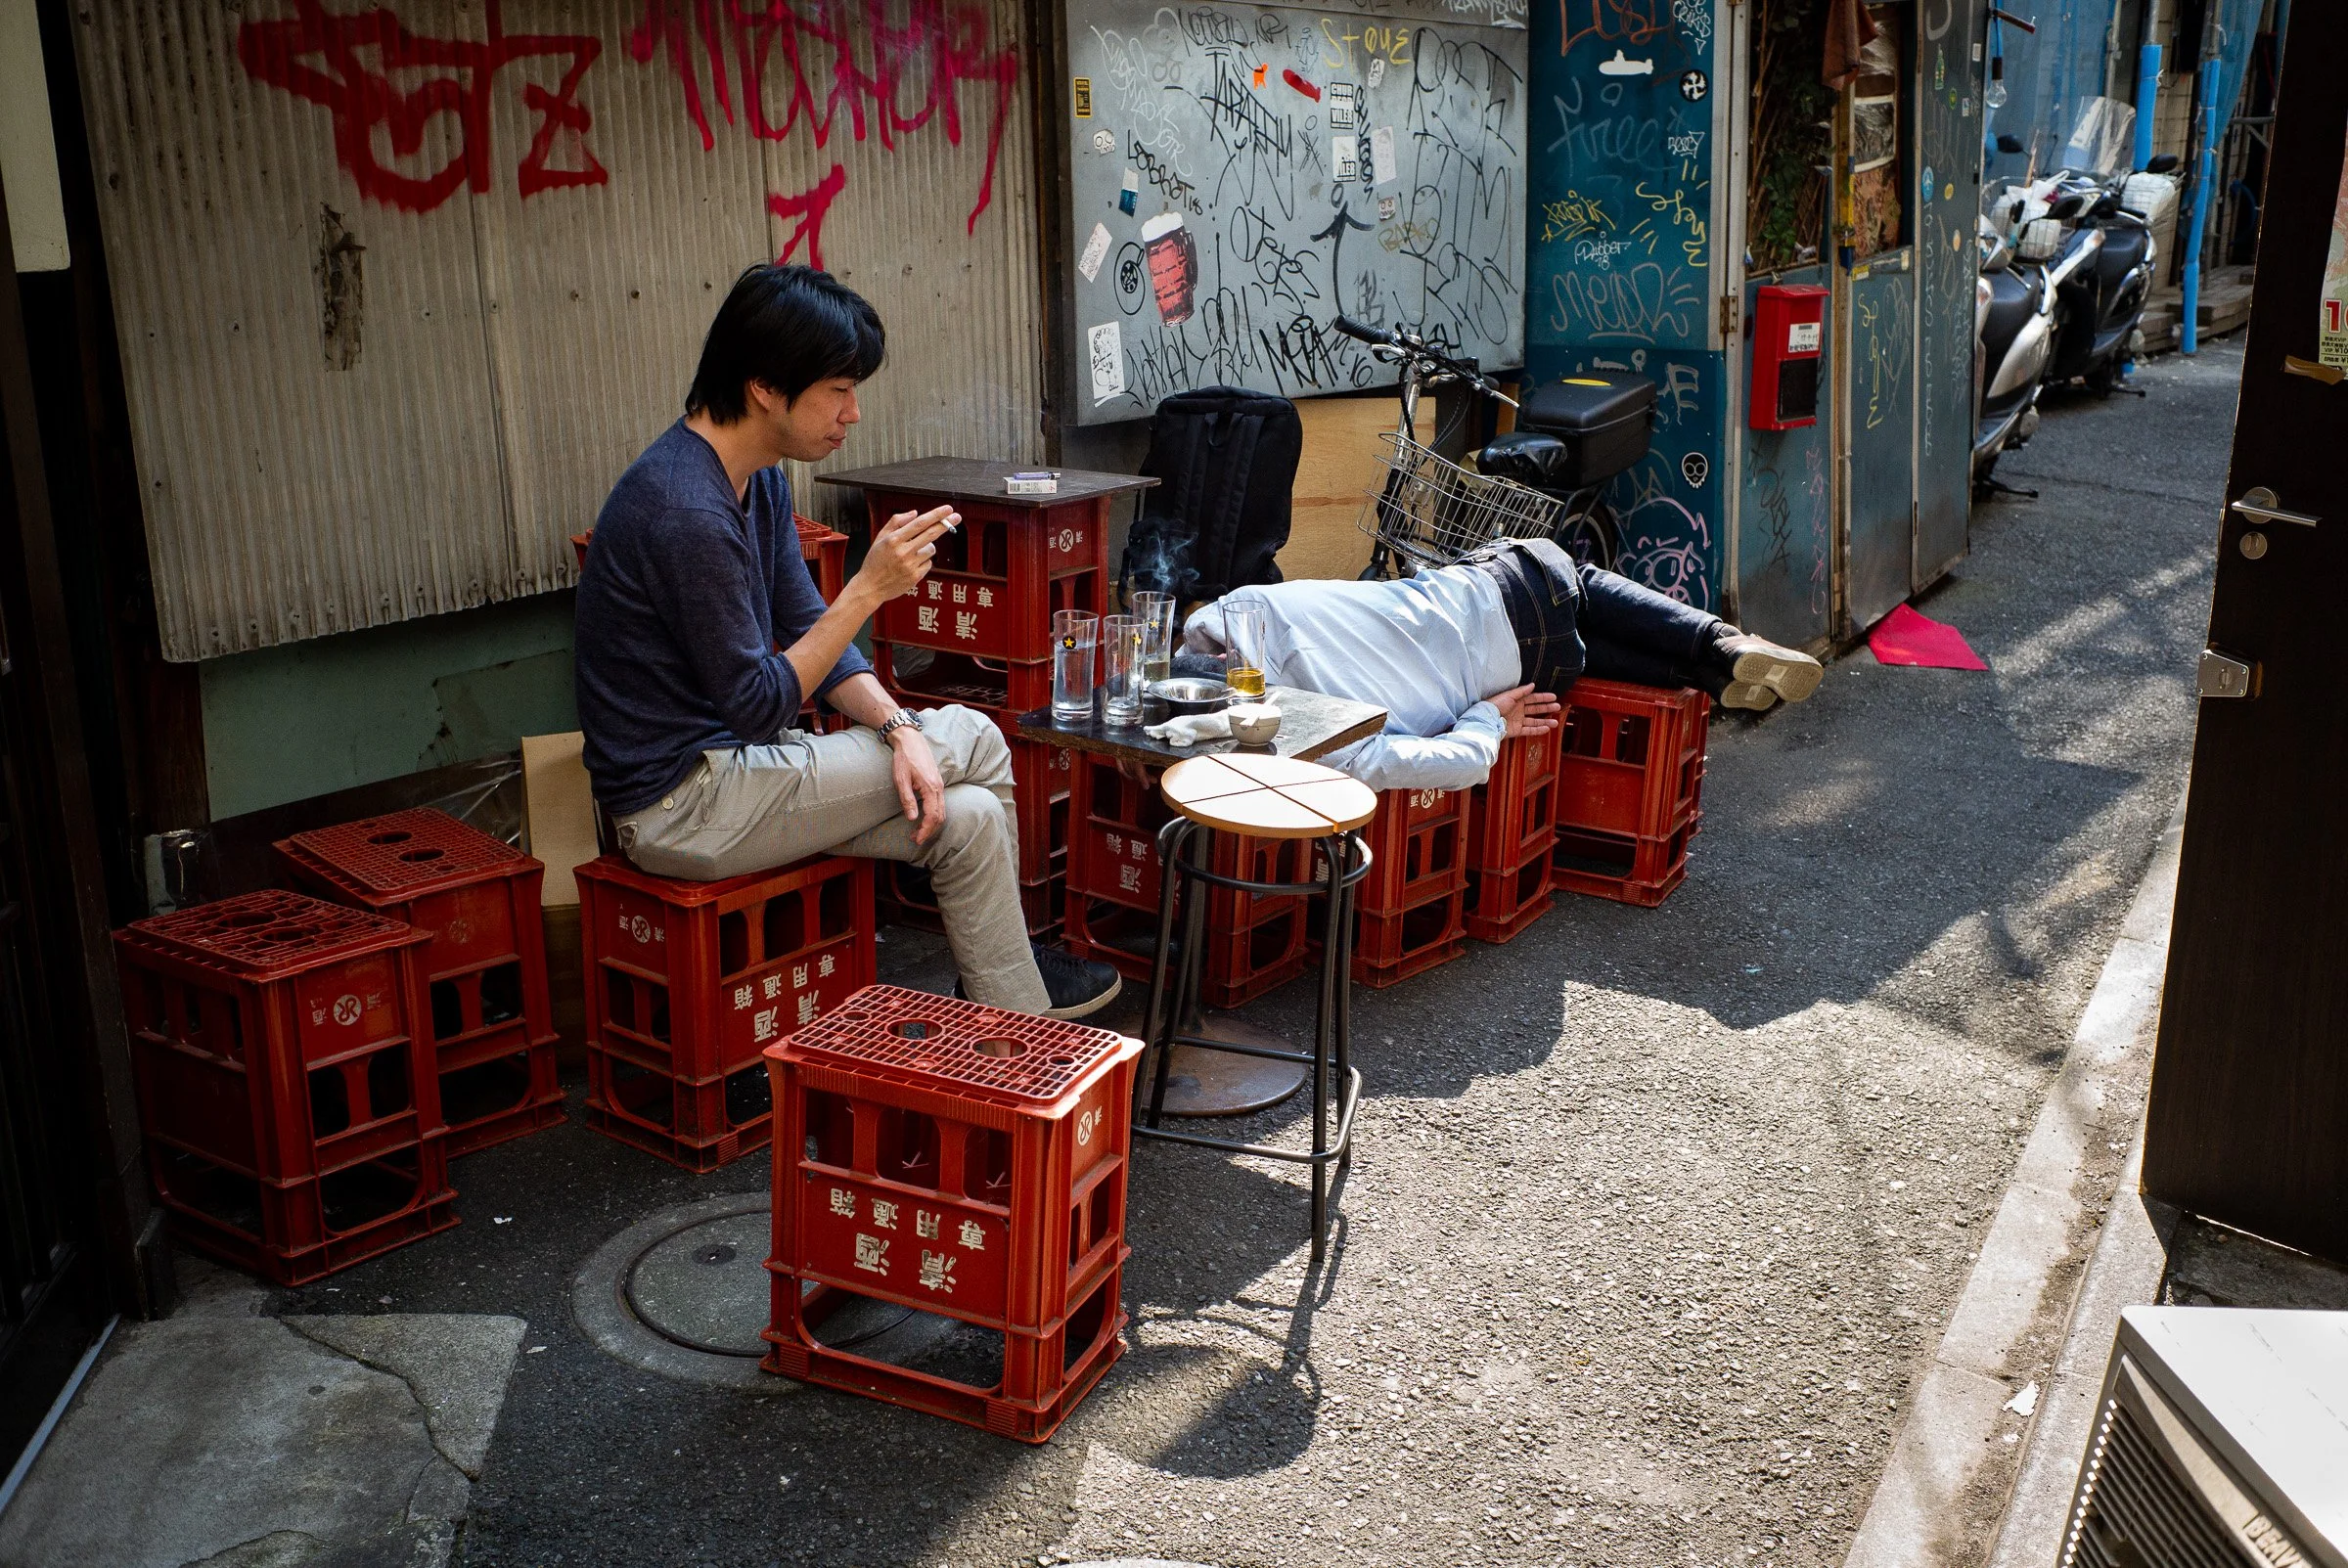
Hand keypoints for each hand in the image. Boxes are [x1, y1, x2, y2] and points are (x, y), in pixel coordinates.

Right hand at [851, 504, 958, 602]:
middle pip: (931, 534)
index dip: (936, 515)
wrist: (870, 587)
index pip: (920, 523)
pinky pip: (929, 564)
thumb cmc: (875, 562)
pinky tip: (911, 564)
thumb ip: (896, 522)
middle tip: (956, 517)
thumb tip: (915, 513)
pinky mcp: (916, 577)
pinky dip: (923, 562)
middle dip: (946, 524)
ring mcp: (910, 565)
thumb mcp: (880, 537)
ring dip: (927, 547)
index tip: (947, 510)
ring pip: (931, 550)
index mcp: (894, 540)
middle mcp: (903, 552)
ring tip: (912, 553)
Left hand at [887, 726, 946, 845]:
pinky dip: (934, 815)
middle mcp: (938, 788)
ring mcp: (939, 785)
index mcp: (931, 788)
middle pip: (940, 816)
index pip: (932, 816)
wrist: (910, 740)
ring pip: (942, 811)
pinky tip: (923, 818)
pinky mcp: (936, 783)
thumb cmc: (904, 758)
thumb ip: (907, 799)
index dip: (925, 830)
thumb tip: (912, 818)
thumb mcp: (901, 779)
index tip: (917, 839)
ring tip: (918, 832)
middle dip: (929, 831)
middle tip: (916, 839)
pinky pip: (940, 804)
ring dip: (932, 824)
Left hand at [1488, 683, 1561, 738]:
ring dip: (1545, 721)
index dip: (1543, 698)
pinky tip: (1546, 729)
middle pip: (1536, 709)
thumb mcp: (1509, 695)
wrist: (1487, 719)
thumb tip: (1533, 685)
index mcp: (1517, 701)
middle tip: (1557, 707)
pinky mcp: (1516, 730)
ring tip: (1555, 722)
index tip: (1553, 697)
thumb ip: (1522, 691)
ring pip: (1534, 721)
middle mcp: (1519, 711)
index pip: (1533, 698)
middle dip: (1547, 708)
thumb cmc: (1495, 705)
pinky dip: (1538, 730)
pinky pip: (1529, 730)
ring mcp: (1518, 721)